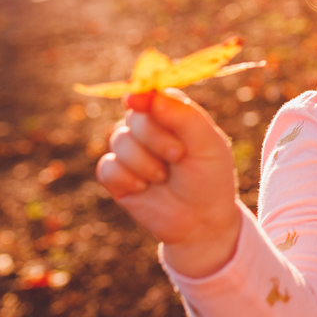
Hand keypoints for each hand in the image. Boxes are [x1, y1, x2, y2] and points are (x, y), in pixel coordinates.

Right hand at [96, 88, 241, 276]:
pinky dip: (126, 179)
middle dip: (154, 138)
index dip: (144, 97)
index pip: (153, 94)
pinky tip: (143, 188)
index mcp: (173, 114)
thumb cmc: (209, 177)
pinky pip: (107, 167)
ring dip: (143, 162)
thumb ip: (182, 116)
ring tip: (163, 177)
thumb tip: (147, 95)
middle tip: (177, 156)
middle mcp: (150, 128)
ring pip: (118, 140)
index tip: (137, 102)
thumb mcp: (207, 144)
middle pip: (134, 116)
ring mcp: (131, 151)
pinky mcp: (117, 176)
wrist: (201, 221)